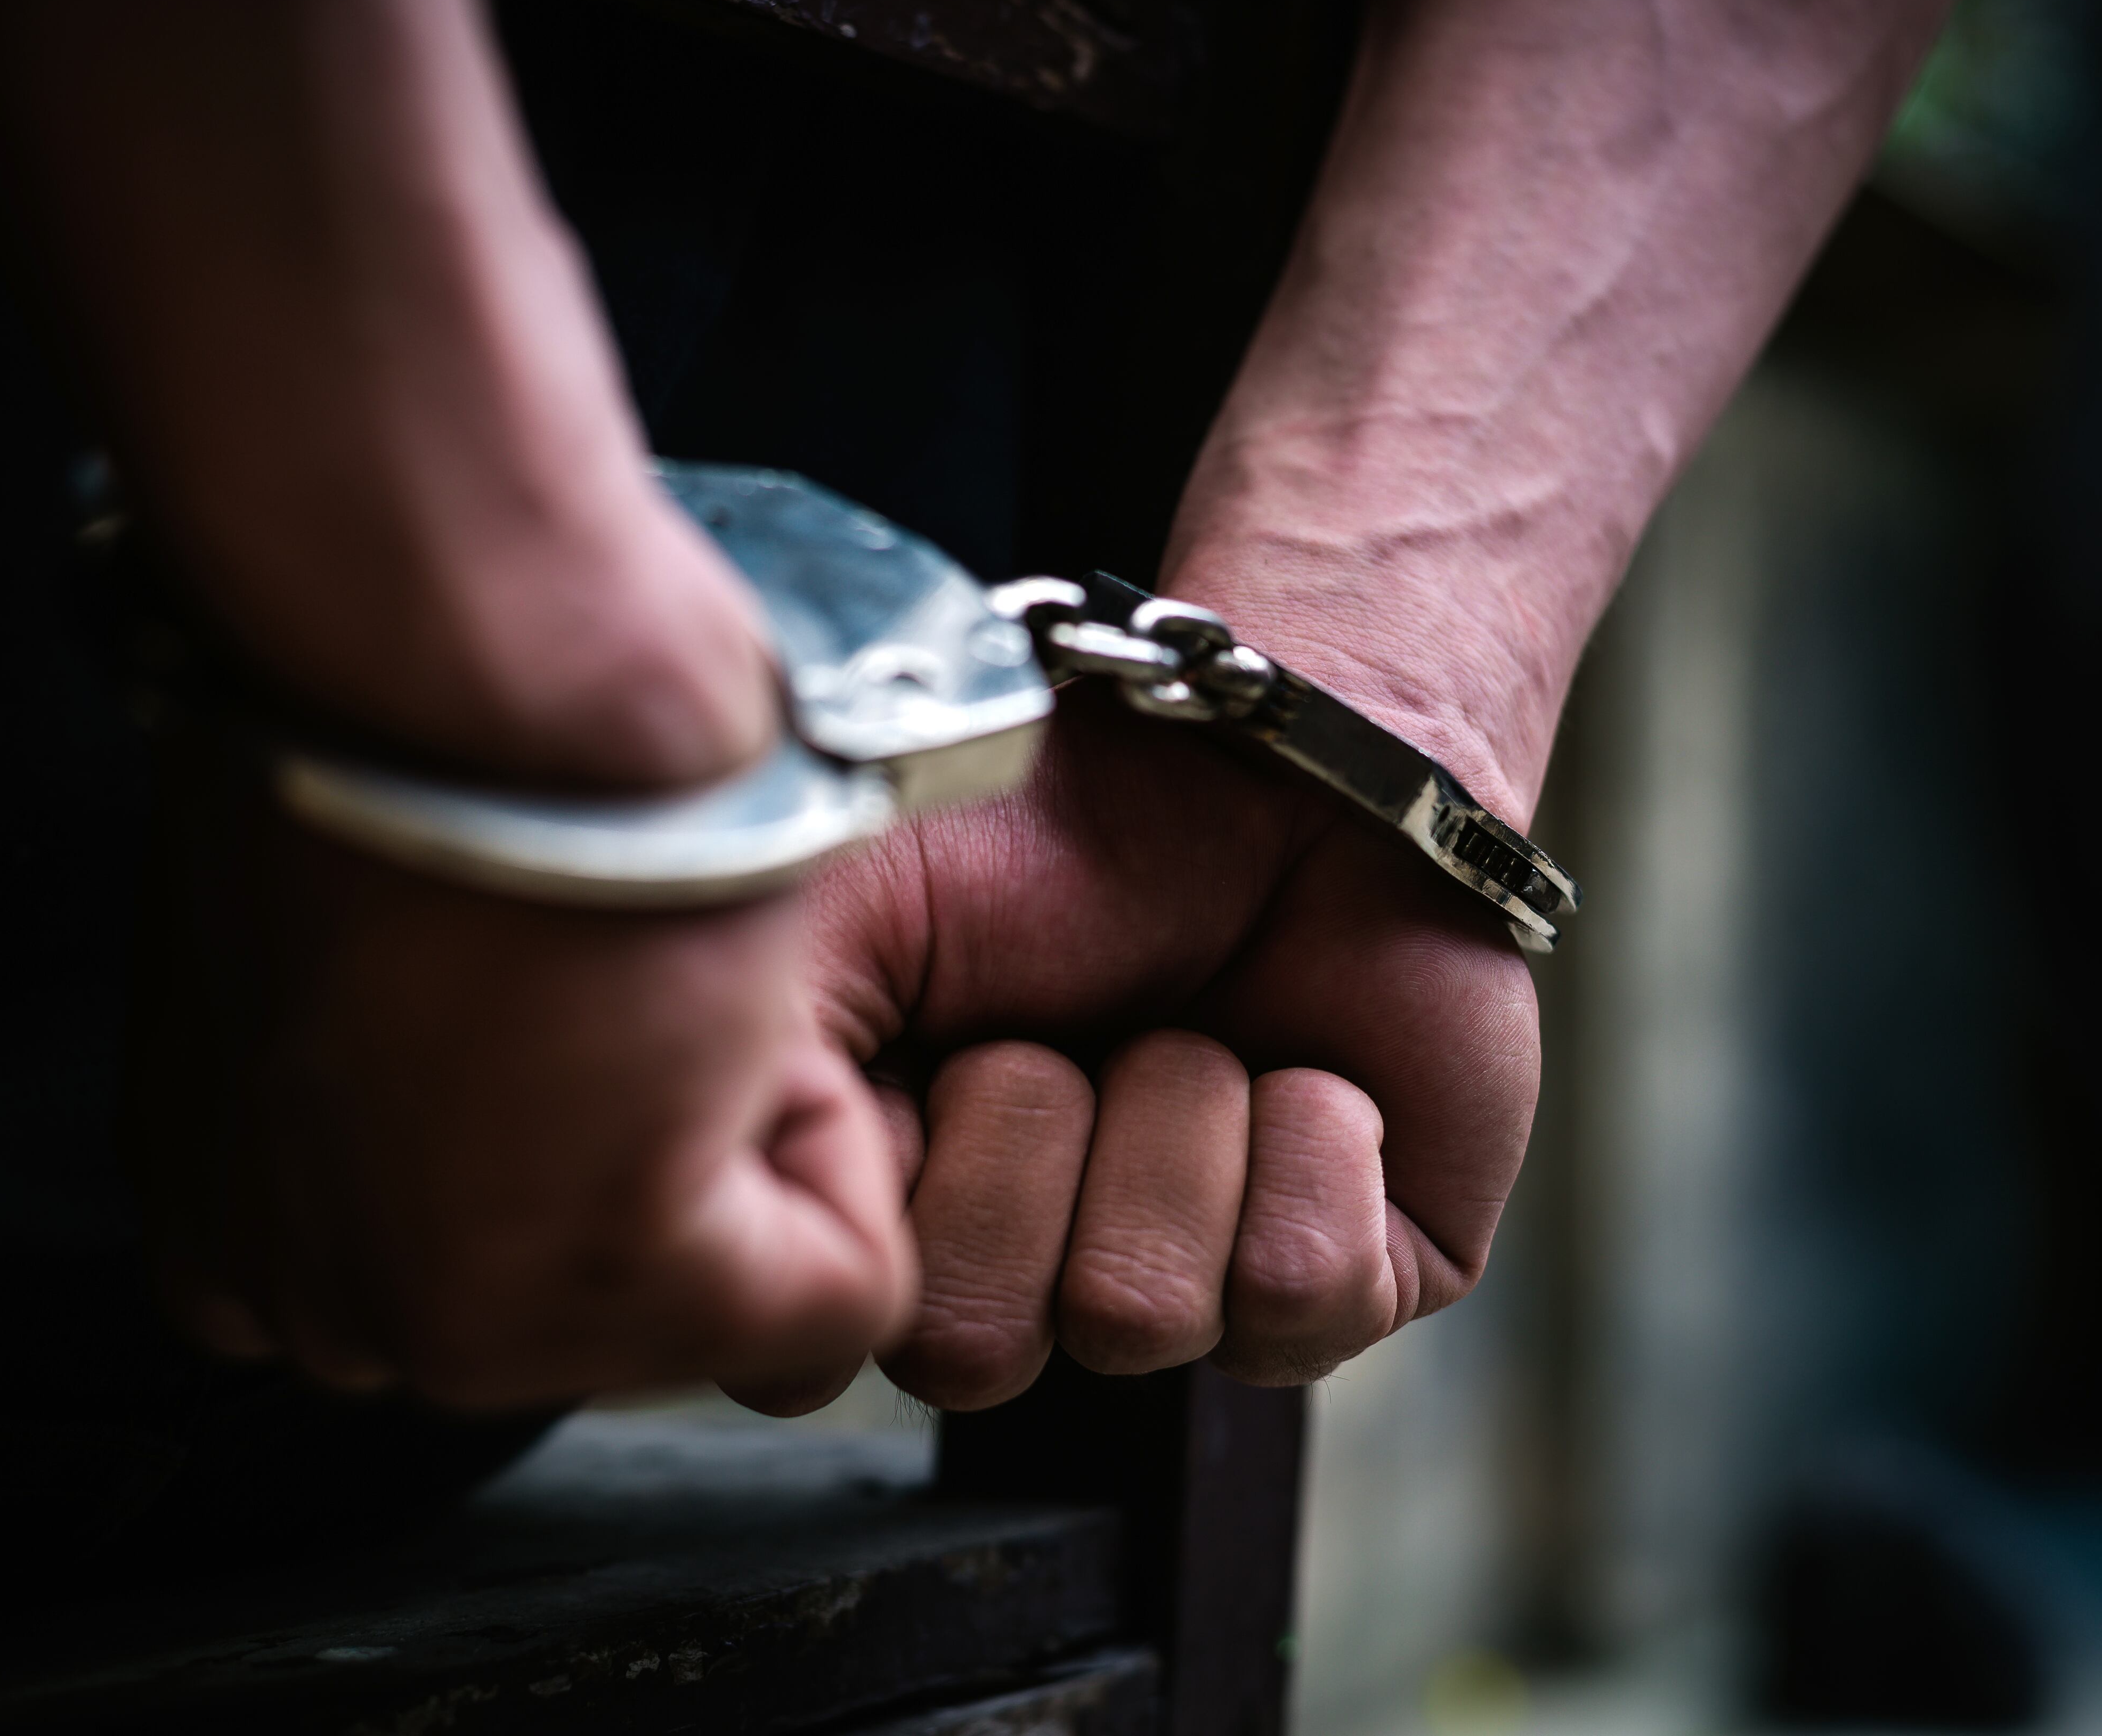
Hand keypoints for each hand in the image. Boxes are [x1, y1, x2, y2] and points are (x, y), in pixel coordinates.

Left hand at [130, 755, 915, 1409]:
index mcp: (233, 1237)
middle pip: (613, 1303)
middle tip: (622, 973)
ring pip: (732, 1296)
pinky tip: (728, 1008)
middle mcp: (327, 1313)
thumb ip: (382, 1074)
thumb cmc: (389, 720)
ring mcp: (456, 1325)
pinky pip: (838, 1290)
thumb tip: (487, 1089)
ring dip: (751, 1127)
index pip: (480, 1265)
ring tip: (664, 974)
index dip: (586, 1124)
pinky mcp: (614, 1284)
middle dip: (667, 1145)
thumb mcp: (327, 943)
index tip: (565, 993)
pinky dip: (843, 1143)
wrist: (452, 652)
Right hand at [798, 675, 1542, 1411]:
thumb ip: (754, 1093)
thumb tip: (767, 1305)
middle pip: (975, 1349)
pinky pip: (1303, 1295)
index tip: (921, 1059)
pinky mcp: (1347, 1279)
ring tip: (1190, 1025)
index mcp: (892, 1212)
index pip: (823, 1346)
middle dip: (1025, 1140)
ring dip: (1169, 1120)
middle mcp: (1029, 1277)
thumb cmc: (1050, 827)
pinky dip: (1308, 1147)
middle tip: (1061, 1026)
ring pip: (1142, 1316)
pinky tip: (1310, 1070)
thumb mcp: (837, 917)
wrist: (1271, 751)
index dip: (878, 1193)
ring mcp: (1190, 1292)